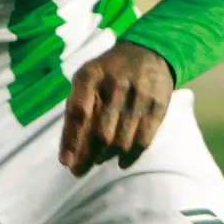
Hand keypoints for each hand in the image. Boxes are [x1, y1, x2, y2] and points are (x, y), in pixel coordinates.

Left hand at [59, 42, 175, 174]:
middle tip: (78, 171)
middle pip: (101, 133)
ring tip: (100, 160)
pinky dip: (131, 157)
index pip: (78, 113)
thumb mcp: (87, 78)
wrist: (151, 52)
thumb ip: (77, 108)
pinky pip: (144, 140)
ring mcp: (140, 96)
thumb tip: (70, 152)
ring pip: (122, 141)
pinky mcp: (158, 106)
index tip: (65, 163)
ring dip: (108, 157)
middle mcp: (116, 85)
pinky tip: (122, 163)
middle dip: (88, 157)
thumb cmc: (109, 72)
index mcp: (91, 76)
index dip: (71, 140)